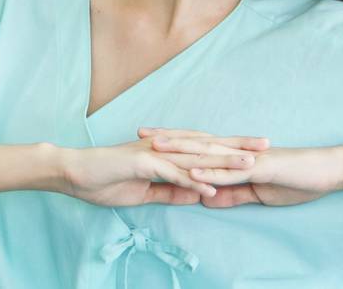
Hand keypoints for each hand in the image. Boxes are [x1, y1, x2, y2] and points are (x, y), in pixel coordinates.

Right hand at [64, 129, 269, 207]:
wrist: (75, 173)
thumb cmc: (106, 180)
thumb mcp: (145, 191)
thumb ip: (172, 191)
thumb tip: (198, 195)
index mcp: (167, 152)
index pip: (206, 149)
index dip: (231, 149)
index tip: (256, 151)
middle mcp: (165, 147)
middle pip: (208, 146)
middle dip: (238, 146)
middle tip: (266, 146)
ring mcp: (155, 152)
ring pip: (195, 157)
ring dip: (222, 161)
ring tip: (248, 165)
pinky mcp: (143, 162)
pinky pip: (171, 173)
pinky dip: (191, 180)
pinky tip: (209, 188)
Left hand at [145, 135, 342, 208]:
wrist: (326, 171)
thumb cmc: (297, 180)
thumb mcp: (258, 193)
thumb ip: (232, 194)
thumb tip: (206, 198)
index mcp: (237, 158)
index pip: (200, 148)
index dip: (175, 144)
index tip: (149, 140)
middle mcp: (238, 153)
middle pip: (197, 144)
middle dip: (169, 140)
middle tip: (141, 134)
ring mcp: (248, 159)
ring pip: (209, 154)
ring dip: (182, 151)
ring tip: (157, 148)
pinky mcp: (260, 169)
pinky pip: (231, 172)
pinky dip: (211, 173)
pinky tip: (192, 172)